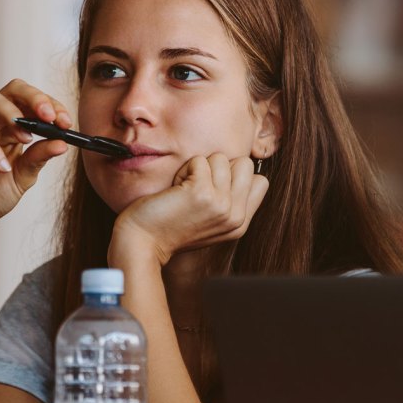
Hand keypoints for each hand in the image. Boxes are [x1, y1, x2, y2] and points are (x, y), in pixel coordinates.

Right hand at [0, 80, 71, 232]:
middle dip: (34, 98)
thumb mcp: (24, 177)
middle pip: (12, 90)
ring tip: (26, 138)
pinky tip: (2, 166)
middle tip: (49, 116)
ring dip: (12, 114)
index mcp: (11, 126)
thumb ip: (40, 157)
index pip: (31, 102)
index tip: (66, 122)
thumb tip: (62, 143)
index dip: (50, 106)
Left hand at [112, 154, 268, 265]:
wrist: (143, 243)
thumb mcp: (211, 221)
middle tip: (197, 188)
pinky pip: (199, 160)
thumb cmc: (170, 227)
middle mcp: (235, 216)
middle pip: (245, 164)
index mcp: (240, 224)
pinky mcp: (202, 193)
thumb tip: (239, 167)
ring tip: (184, 190)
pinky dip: (184, 170)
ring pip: (221, 158)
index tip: (211, 191)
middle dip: (218, 168)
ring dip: (198, 168)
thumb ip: (230, 201)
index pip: (260, 182)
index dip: (234, 177)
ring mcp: (221, 205)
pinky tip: (175, 190)